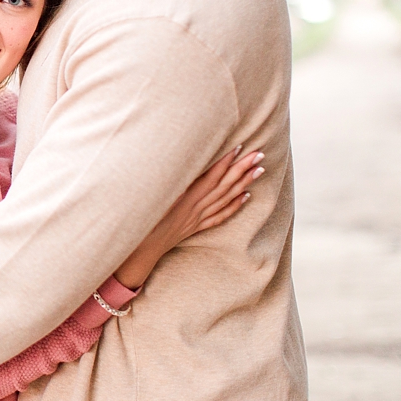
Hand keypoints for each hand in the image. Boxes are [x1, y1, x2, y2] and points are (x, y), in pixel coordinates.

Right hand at [115, 147, 263, 288]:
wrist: (141, 252)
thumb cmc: (140, 224)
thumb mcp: (149, 201)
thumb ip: (164, 185)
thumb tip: (174, 167)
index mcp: (184, 200)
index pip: (210, 177)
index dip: (225, 162)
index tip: (240, 147)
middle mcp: (195, 208)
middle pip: (223, 186)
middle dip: (242, 169)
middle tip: (259, 154)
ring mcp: (197, 218)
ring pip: (226, 199)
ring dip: (244, 183)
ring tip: (260, 170)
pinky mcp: (196, 227)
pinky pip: (220, 216)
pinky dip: (234, 205)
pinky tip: (246, 197)